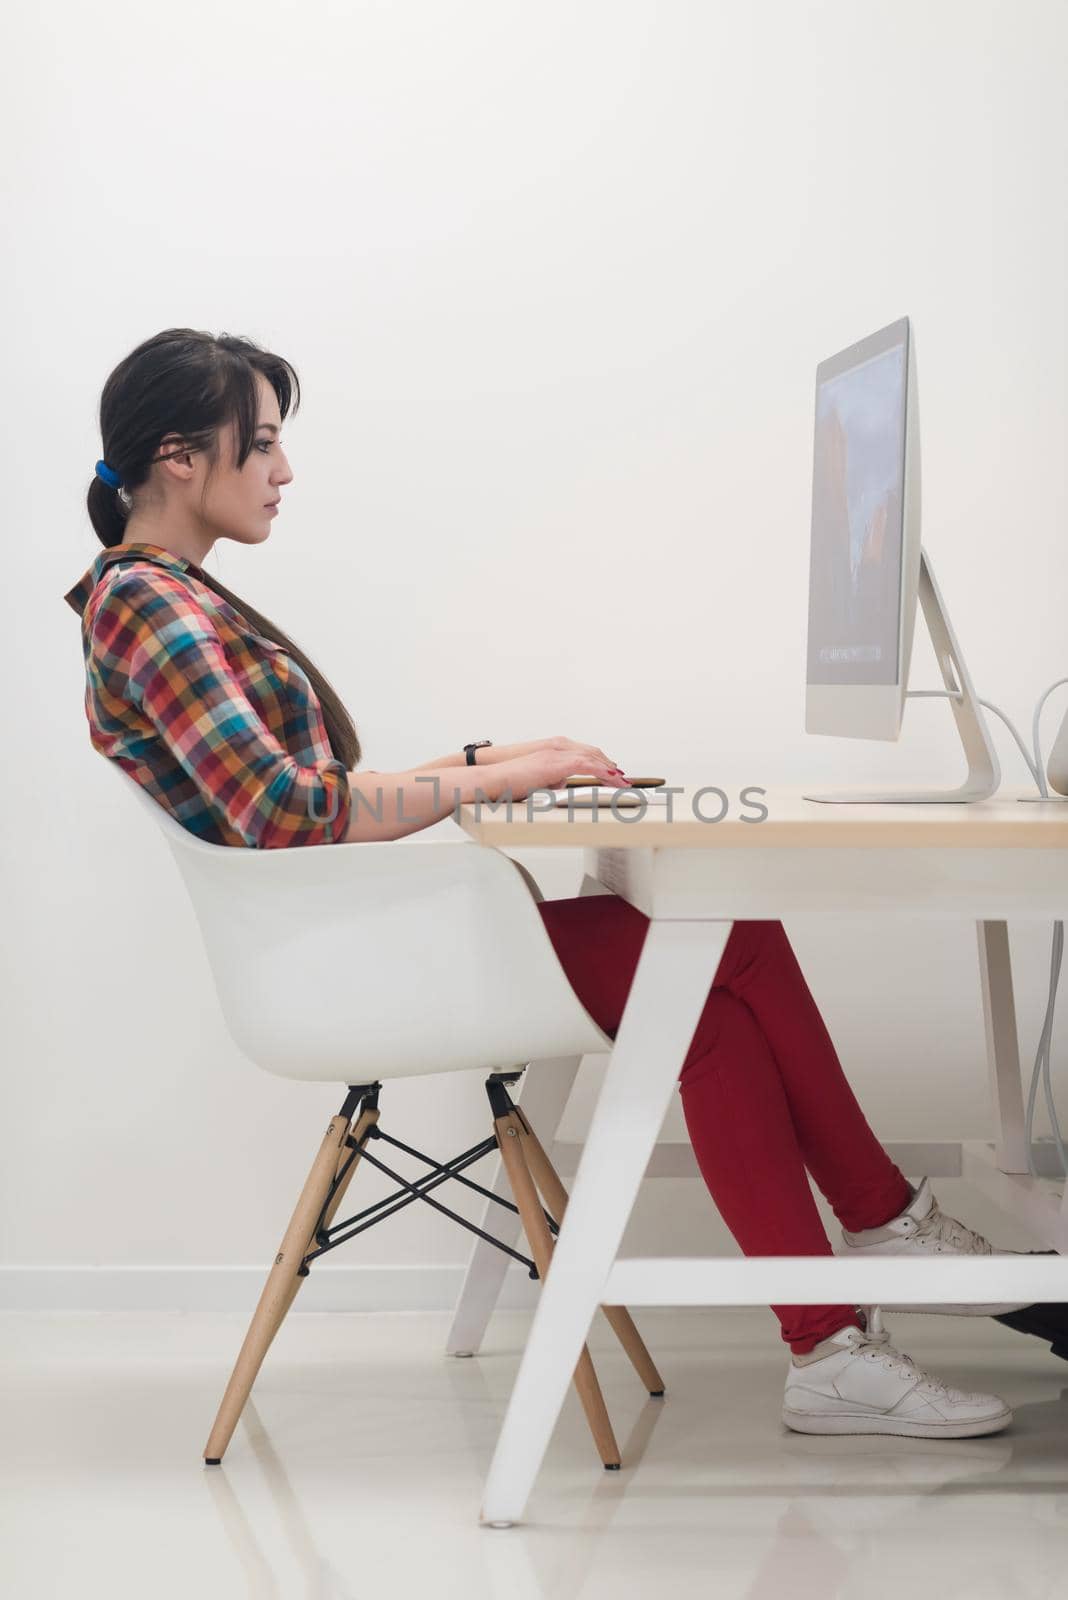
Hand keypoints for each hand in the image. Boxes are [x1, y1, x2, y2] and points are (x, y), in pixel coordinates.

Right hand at [486, 735, 625, 773]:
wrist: (493, 779)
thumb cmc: (509, 781)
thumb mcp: (537, 780)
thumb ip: (551, 778)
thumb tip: (560, 783)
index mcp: (552, 750)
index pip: (583, 753)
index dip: (600, 762)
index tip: (612, 772)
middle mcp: (556, 747)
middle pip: (592, 753)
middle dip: (609, 765)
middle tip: (622, 778)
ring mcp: (556, 753)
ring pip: (592, 757)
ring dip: (609, 770)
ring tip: (622, 781)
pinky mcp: (555, 763)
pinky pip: (586, 765)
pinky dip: (601, 771)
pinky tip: (611, 778)